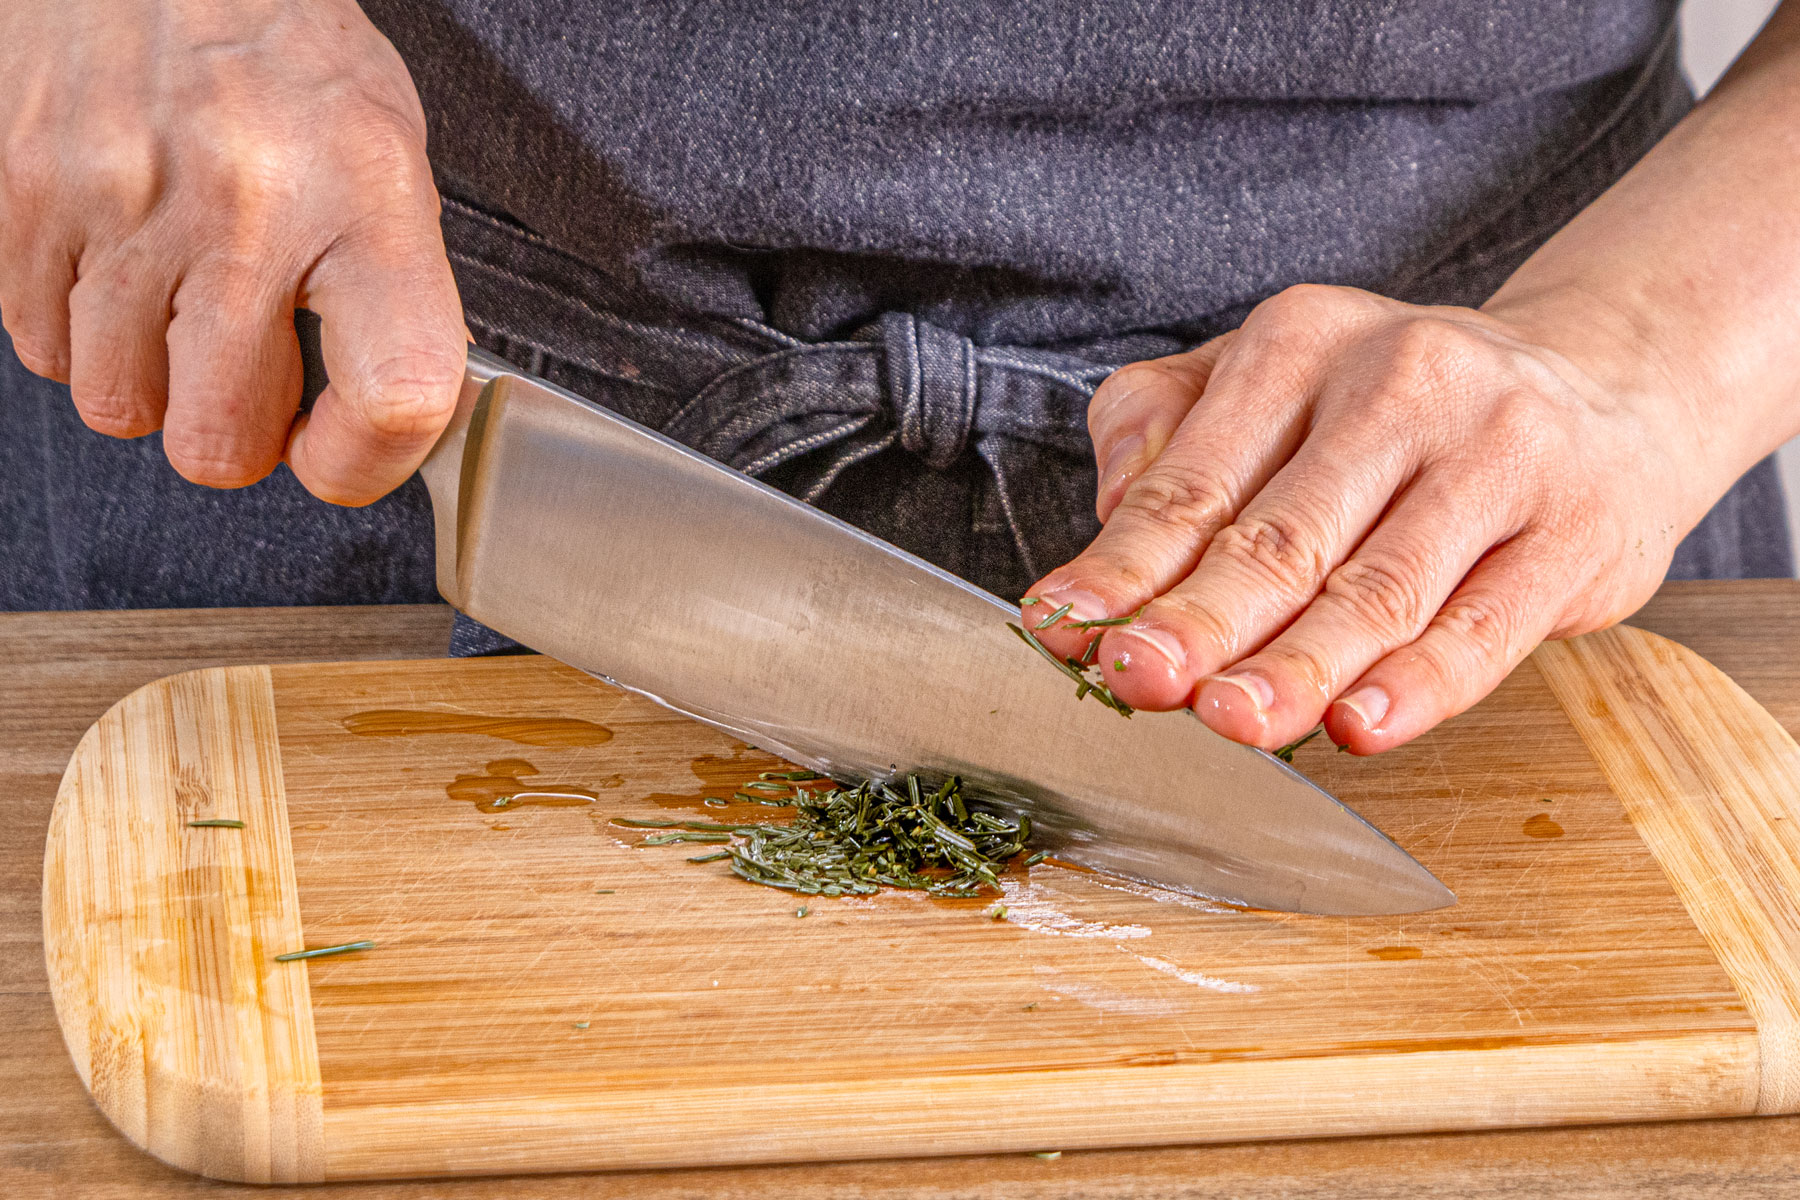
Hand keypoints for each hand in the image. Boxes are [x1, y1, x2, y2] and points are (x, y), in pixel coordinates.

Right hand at [0, 0, 464, 503]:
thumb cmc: (284, 55)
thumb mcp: (387, 157)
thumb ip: (393, 291)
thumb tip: (386, 415)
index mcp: (366, 197)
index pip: (397, 395)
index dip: (366, 464)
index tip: (340, 454)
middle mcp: (246, 204)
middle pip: (220, 440)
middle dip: (237, 433)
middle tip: (249, 377)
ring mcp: (123, 203)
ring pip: (121, 406)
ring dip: (152, 383)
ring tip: (180, 303)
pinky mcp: (26, 195)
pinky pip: (44, 347)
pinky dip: (82, 334)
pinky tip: (122, 269)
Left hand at [1025, 284, 1715, 753]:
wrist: (1603, 389)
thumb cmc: (1398, 409)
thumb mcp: (1275, 375)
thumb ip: (1169, 425)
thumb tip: (1109, 516)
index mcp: (1302, 341)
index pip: (1194, 477)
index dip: (1125, 567)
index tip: (1065, 631)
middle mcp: (1402, 380)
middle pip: (1280, 534)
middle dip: (1200, 620)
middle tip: (1138, 681)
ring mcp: (1500, 453)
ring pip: (1378, 586)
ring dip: (1296, 665)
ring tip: (1231, 721)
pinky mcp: (1576, 530)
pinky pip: (1484, 623)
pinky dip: (1419, 684)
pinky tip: (1360, 725)